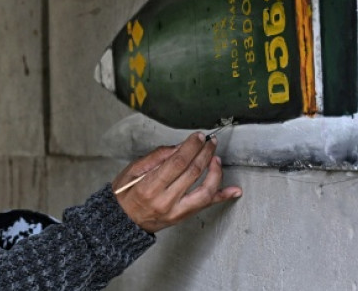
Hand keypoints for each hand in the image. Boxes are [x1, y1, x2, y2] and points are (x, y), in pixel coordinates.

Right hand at [113, 132, 241, 233]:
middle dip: (204, 153)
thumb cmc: (125, 194)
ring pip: (204, 190)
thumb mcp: (131, 170)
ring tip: (216, 158)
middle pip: (193, 172)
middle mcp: (165, 200)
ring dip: (215, 172)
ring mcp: (176, 211)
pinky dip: (222, 197)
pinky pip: (206, 205)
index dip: (191, 146)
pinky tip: (234, 190)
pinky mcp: (183, 217)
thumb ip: (155, 157)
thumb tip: (179, 147)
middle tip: (210, 141)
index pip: (177, 162)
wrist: (122, 221)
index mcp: (150, 186)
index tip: (198, 136)